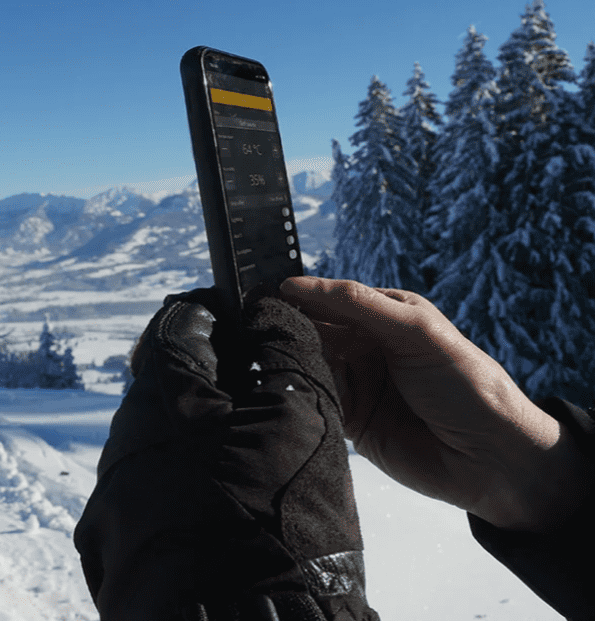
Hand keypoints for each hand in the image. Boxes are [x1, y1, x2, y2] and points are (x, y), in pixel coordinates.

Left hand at [73, 288, 378, 620]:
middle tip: (255, 392)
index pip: (179, 323)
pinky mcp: (109, 536)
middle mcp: (123, 438)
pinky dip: (178, 476)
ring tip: (246, 456)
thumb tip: (265, 308)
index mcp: (164, 396)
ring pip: (153, 434)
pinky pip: (143, 484)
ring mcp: (111, 491)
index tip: (243, 319)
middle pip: (163, 380)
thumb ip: (283, 344)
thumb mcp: (305, 414)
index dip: (216, 313)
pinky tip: (219, 499)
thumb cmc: (284, 517)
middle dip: (207, 374)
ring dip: (193, 429)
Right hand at [278, 275, 590, 533]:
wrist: (494, 461)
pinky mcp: (349, 420)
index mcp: (384, 317)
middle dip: (286, 327)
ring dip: (288, 361)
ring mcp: (356, 383)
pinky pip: (313, 400)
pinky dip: (297, 394)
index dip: (299, 296)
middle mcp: (366, 346)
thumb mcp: (419, 332)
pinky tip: (280, 388)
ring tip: (260, 356)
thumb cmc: (469, 386)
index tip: (263, 295)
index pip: (331, 299)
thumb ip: (361, 307)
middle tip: (253, 326)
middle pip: (312, 330)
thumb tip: (299, 285)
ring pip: (307, 364)